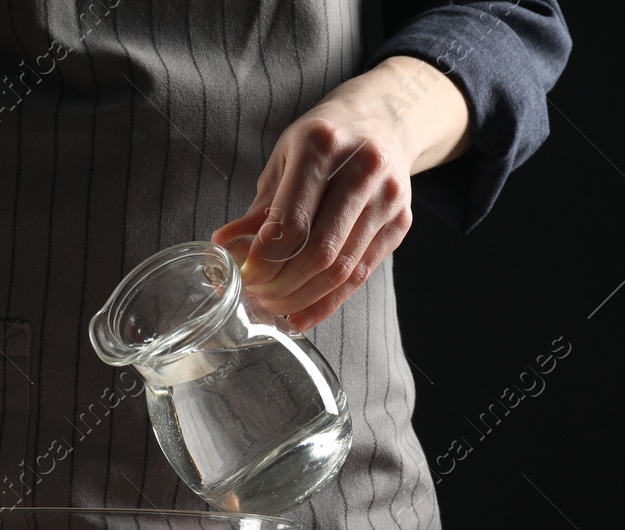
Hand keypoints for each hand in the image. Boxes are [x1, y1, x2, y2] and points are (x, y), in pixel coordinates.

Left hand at [212, 56, 470, 330]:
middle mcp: (363, 168)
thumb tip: (223, 247)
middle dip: (282, 285)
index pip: (292, 221)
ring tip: (274, 305)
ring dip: (302, 298)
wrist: (384, 120)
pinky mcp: (401, 223)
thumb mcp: (285, 158)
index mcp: (322, 145)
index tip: (244, 276)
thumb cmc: (324, 141)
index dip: (265, 259)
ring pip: (342, 269)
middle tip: (256, 296)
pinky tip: (302, 314)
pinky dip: (328, 301)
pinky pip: (362, 275)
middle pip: (320, 251)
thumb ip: (259, 206)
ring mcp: (388, 198)